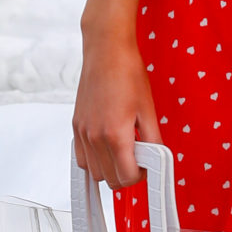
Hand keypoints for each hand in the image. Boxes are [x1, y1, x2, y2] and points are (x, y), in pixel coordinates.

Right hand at [73, 25, 161, 187]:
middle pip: (109, 180)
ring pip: (94, 172)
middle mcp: (95, 137)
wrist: (106, 51)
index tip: (147, 166)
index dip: (140, 176)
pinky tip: (107, 146)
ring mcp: (83, 133)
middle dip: (126, 175)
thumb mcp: (148, 110)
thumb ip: (152, 140)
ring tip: (123, 151)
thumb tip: (156, 160)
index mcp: (115, 135)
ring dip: (109, 169)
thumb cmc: (128, 74)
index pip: (126, 177)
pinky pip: (82, 157)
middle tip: (138, 158)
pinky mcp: (76, 126)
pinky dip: (94, 160)